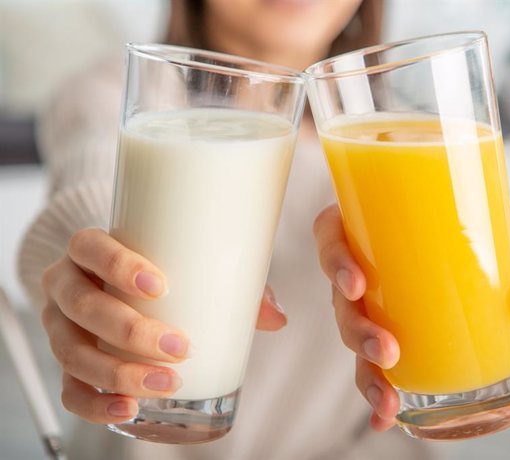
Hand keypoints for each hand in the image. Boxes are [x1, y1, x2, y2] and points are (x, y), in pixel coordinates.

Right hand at [41, 228, 285, 423]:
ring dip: (119, 373)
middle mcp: (67, 286)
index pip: (89, 247)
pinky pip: (69, 390)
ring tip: (165, 383)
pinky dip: (96, 405)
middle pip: (84, 307)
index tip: (160, 286)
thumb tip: (277, 318)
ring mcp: (60, 327)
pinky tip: (128, 409)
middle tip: (179, 347)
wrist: (115, 288)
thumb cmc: (160, 272)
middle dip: (131, 331)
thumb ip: (233, 286)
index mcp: (90, 252)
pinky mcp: (66, 364)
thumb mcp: (191, 268)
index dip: (117, 265)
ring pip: (72, 353)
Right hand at [313, 203, 509, 430]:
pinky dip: (378, 392)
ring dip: (364, 370)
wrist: (508, 263)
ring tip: (389, 398)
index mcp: (381, 229)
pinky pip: (374, 363)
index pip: (333, 232)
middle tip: (386, 350)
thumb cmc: (499, 243)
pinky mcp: (396, 335)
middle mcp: (371, 267)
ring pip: (353, 335)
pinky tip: (386, 419)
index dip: (332, 257)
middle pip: (340, 296)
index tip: (356, 284)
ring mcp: (379, 304)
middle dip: (355, 329)